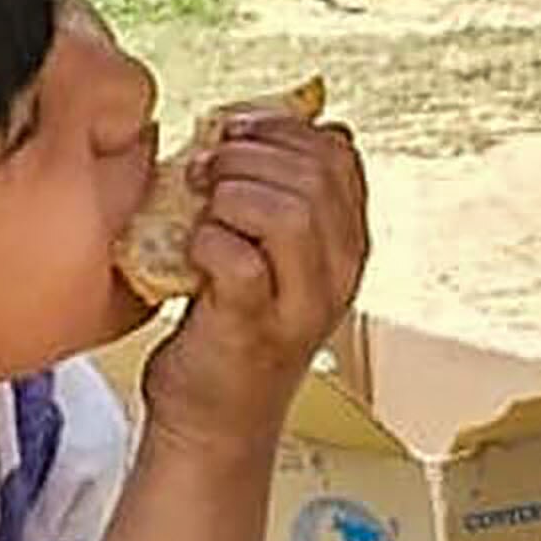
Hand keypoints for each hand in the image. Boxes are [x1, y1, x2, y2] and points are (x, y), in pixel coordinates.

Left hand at [139, 105, 367, 448]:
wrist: (212, 422)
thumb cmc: (232, 330)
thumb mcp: (273, 253)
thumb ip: (284, 193)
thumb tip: (284, 118)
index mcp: (348, 245)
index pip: (340, 153)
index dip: (282, 128)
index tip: (235, 133)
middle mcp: (338, 274)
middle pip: (315, 175)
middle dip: (248, 154)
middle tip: (205, 168)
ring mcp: (301, 304)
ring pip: (289, 212)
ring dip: (229, 194)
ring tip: (199, 205)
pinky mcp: (253, 327)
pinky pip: (238, 258)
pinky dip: (206, 241)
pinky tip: (192, 252)